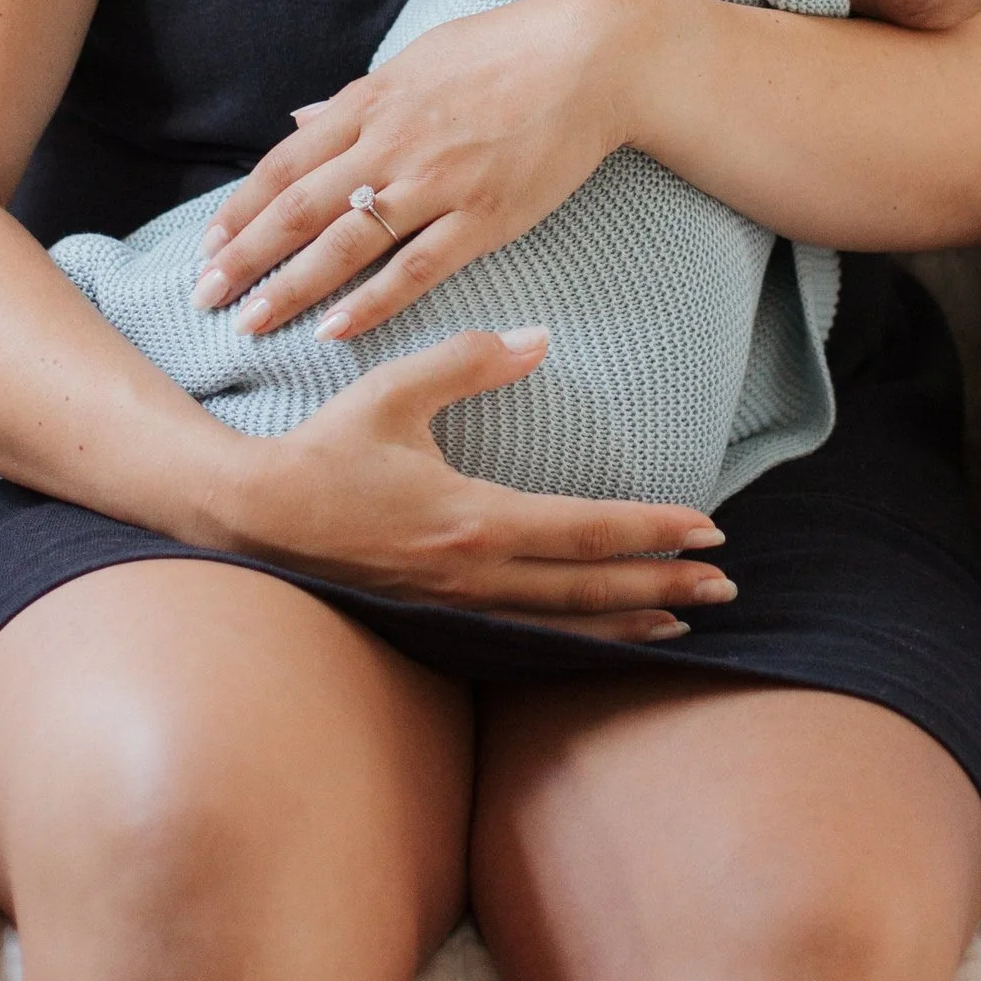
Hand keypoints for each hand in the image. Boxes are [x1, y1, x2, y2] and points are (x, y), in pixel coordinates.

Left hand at [192, 0, 637, 342]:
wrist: (590, 58)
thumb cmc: (504, 51)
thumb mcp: (417, 60)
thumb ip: (353, 100)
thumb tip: (298, 122)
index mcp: (372, 101)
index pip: (286, 164)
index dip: (241, 209)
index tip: (208, 247)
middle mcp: (393, 143)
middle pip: (301, 208)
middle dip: (246, 257)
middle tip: (203, 298)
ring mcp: (438, 182)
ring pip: (347, 243)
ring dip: (291, 287)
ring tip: (250, 324)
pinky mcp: (484, 216)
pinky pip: (416, 268)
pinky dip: (372, 301)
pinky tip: (334, 330)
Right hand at [216, 326, 732, 639]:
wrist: (255, 520)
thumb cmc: (323, 449)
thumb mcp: (392, 390)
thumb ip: (467, 360)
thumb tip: (537, 339)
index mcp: (472, 518)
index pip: (586, 530)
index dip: (652, 531)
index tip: (707, 529)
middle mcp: (473, 574)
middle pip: (590, 590)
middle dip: (663, 587)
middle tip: (725, 588)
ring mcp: (456, 608)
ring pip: (562, 625)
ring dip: (629, 623)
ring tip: (684, 622)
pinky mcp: (438, 620)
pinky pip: (524, 637)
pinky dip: (575, 640)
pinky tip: (603, 637)